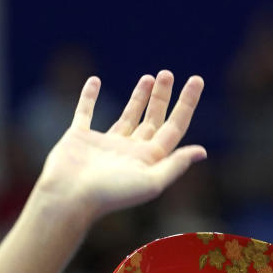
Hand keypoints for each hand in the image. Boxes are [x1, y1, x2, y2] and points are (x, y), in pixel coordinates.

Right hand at [33, 71, 206, 226]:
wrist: (70, 198)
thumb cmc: (111, 194)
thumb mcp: (151, 182)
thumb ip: (175, 165)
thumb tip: (202, 152)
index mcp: (149, 159)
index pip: (174, 127)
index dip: (187, 104)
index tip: (196, 79)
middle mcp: (130, 151)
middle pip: (153, 119)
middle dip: (162, 97)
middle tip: (167, 73)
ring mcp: (104, 145)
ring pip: (127, 116)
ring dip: (138, 97)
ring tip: (149, 77)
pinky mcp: (79, 138)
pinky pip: (85, 112)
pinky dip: (89, 96)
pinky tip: (95, 81)